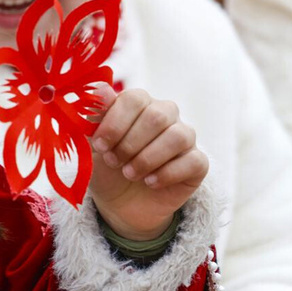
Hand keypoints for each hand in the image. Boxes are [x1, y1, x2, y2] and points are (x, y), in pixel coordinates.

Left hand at [89, 85, 208, 239]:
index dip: (115, 123)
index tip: (99, 145)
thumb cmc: (106, 165)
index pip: (134, 99)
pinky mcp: (198, 163)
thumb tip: (98, 88)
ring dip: (148, 159)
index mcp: (138, 103)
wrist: (120, 202)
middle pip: (156, 116)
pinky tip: (149, 182)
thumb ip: (95, 114)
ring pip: (177, 137)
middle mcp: (165, 114)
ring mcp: (185, 137)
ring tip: (129, 173)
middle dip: (130, 143)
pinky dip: (167, 174)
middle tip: (113, 161)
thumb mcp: (93, 142)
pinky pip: (193, 161)